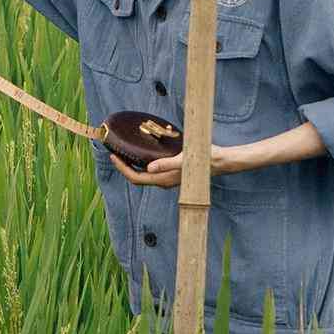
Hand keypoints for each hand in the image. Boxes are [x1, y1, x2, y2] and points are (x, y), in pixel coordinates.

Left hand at [109, 142, 241, 188]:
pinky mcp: (173, 174)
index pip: (136, 177)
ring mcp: (168, 179)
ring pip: (145, 176)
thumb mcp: (184, 159)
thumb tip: (148, 168)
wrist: (221, 162)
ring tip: (125, 152)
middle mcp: (164, 182)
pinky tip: (143, 153)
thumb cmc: (204, 159)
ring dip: (133, 166)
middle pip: (137, 178)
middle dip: (124, 167)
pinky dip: (143, 164)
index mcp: (164, 179)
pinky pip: (153, 172)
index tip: (113, 156)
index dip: (122, 168)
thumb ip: (166, 164)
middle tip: (115, 153)